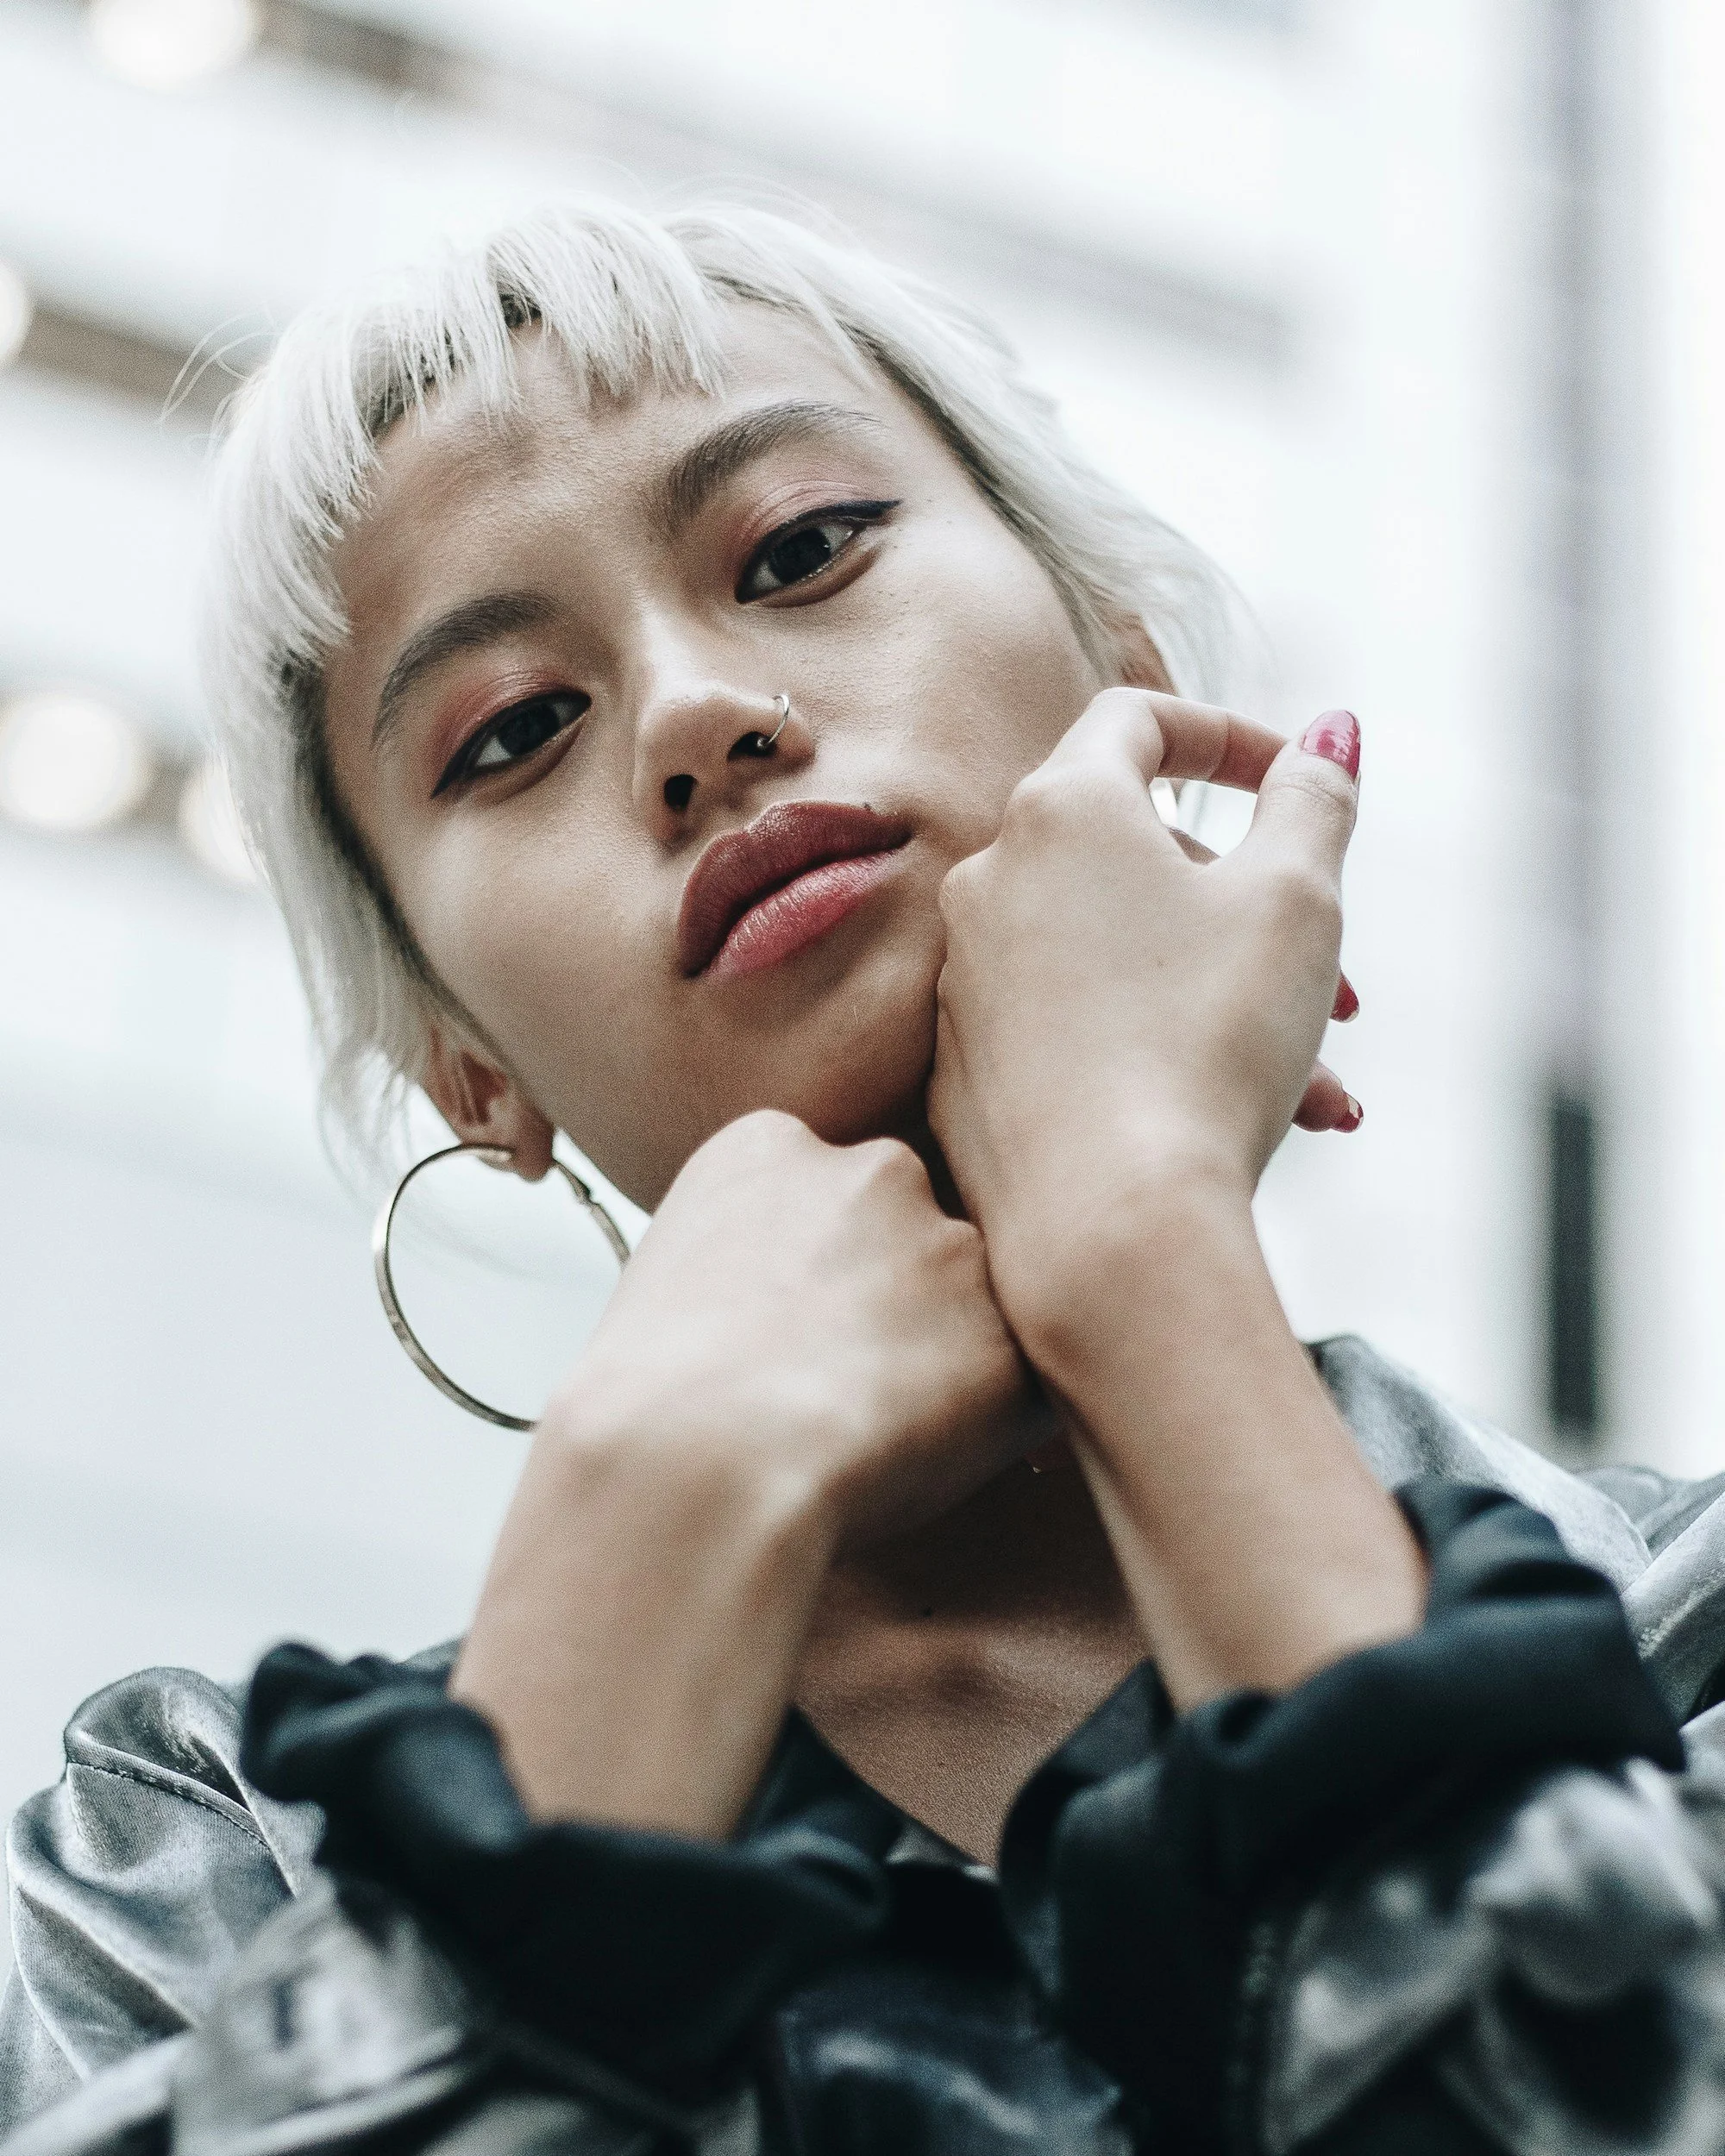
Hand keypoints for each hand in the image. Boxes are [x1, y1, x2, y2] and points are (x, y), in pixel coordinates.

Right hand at [454, 1109, 1033, 1828]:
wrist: (690, 1464)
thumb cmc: (650, 1407)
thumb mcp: (667, 1283)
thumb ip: (749, 1258)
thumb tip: (788, 1308)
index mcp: (773, 1145)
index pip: (833, 1192)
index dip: (824, 1275)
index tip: (797, 1335)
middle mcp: (876, 1169)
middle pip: (917, 1231)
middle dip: (902, 1302)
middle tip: (847, 1389)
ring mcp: (951, 1245)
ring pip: (981, 1303)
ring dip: (952, 1361)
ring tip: (878, 1436)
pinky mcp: (1012, 1332)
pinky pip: (1028, 1384)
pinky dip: (998, 1427)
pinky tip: (924, 1463)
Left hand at [928, 690, 1359, 1348]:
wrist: (1107, 1226)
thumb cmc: (1208, 1043)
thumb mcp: (1296, 902)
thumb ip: (1316, 800)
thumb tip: (1330, 733)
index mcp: (1059, 810)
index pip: (1137, 720)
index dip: (1229, 734)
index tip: (1297, 781)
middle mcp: (989, 881)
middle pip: (1139, 858)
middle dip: (1254, 912)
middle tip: (1344, 991)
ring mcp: (966, 980)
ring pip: (1125, 960)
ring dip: (1229, 1003)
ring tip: (1326, 1091)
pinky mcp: (963, 1069)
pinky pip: (1081, 1030)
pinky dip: (1164, 1052)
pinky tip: (1255, 1123)